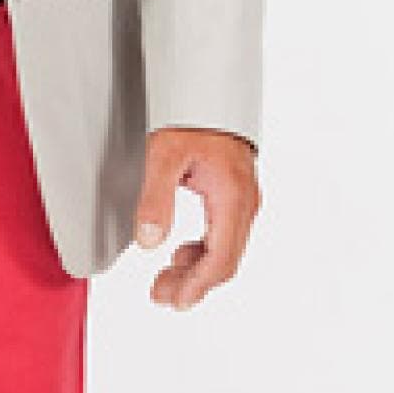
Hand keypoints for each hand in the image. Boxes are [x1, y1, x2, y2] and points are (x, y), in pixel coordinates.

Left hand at [133, 126, 261, 309]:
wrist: (206, 91)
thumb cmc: (189, 117)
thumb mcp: (163, 154)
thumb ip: (155, 199)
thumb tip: (148, 242)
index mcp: (233, 196)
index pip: (221, 257)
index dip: (199, 284)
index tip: (176, 300)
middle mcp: (244, 203)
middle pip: (225, 259)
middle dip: (194, 283)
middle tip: (160, 295)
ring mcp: (243, 200)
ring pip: (225, 249)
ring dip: (196, 270)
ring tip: (164, 280)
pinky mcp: (234, 196)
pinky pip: (223, 235)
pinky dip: (202, 252)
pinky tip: (180, 255)